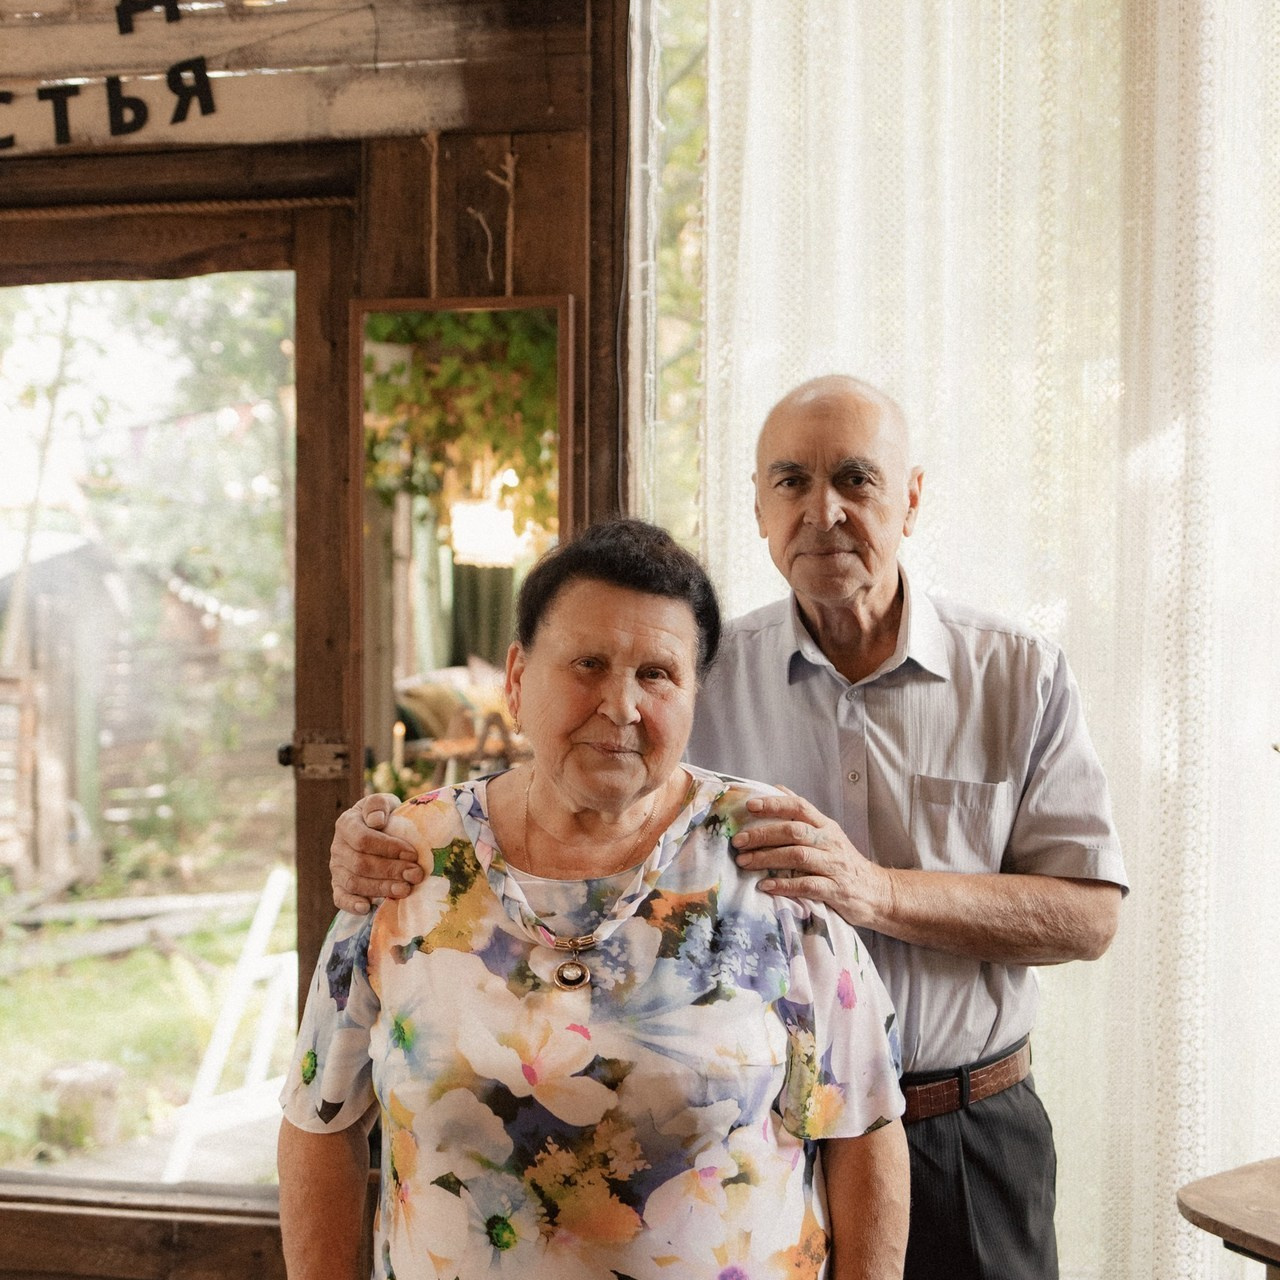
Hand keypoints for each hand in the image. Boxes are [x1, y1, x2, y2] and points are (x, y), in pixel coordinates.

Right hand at [330, 792, 422, 913]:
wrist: (378, 829)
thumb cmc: (384, 815)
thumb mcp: (384, 802)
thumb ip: (378, 805)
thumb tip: (376, 820)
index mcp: (346, 824)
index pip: (363, 839)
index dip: (388, 848)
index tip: (413, 854)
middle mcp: (338, 847)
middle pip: (361, 864)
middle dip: (391, 871)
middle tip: (416, 874)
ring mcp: (337, 868)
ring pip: (354, 883)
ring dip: (381, 888)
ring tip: (406, 889)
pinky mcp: (339, 886)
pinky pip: (340, 898)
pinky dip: (352, 905)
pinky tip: (367, 908)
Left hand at [730, 788, 890, 930]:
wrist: (877, 892)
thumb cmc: (844, 861)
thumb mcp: (827, 833)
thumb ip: (803, 814)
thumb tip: (777, 788)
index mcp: (826, 826)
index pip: (799, 807)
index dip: (774, 804)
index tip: (750, 806)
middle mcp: (830, 841)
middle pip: (794, 831)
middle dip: (763, 835)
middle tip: (738, 842)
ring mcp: (834, 865)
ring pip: (798, 856)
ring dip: (767, 858)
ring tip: (744, 862)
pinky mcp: (835, 889)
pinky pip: (807, 885)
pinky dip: (784, 885)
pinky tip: (766, 886)